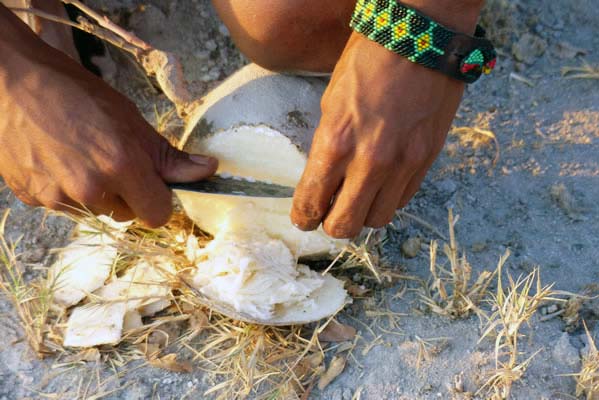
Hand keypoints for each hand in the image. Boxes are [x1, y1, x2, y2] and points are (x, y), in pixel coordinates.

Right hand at [0, 9, 216, 226]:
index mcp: (120, 166)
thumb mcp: (130, 119)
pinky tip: (59, 160)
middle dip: (128, 194)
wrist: (12, 82)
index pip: (158, 214)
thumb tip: (208, 170)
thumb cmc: (75, 93)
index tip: (154, 185)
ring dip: (98, 194)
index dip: (160, 201)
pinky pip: (66, 206)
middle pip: (128, 214)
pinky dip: (68, 190)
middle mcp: (91, 189)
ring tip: (82, 156)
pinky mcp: (33, 199)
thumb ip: (168, 155)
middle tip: (113, 161)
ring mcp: (58, 198)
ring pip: (96, 211)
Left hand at [291, 32, 464, 237]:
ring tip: (358, 196)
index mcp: (336, 142)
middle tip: (328, 214)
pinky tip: (382, 182)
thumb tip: (325, 178)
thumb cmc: (368, 62)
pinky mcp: (427, 160)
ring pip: (377, 220)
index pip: (312, 202)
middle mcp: (370, 161)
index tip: (302, 218)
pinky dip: (388, 198)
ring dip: (363, 214)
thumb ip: (327, 147)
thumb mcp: (331, 102)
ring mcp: (402, 164)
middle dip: (331, 224)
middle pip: (345, 225)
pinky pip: (403, 200)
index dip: (303, 217)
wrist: (420, 38)